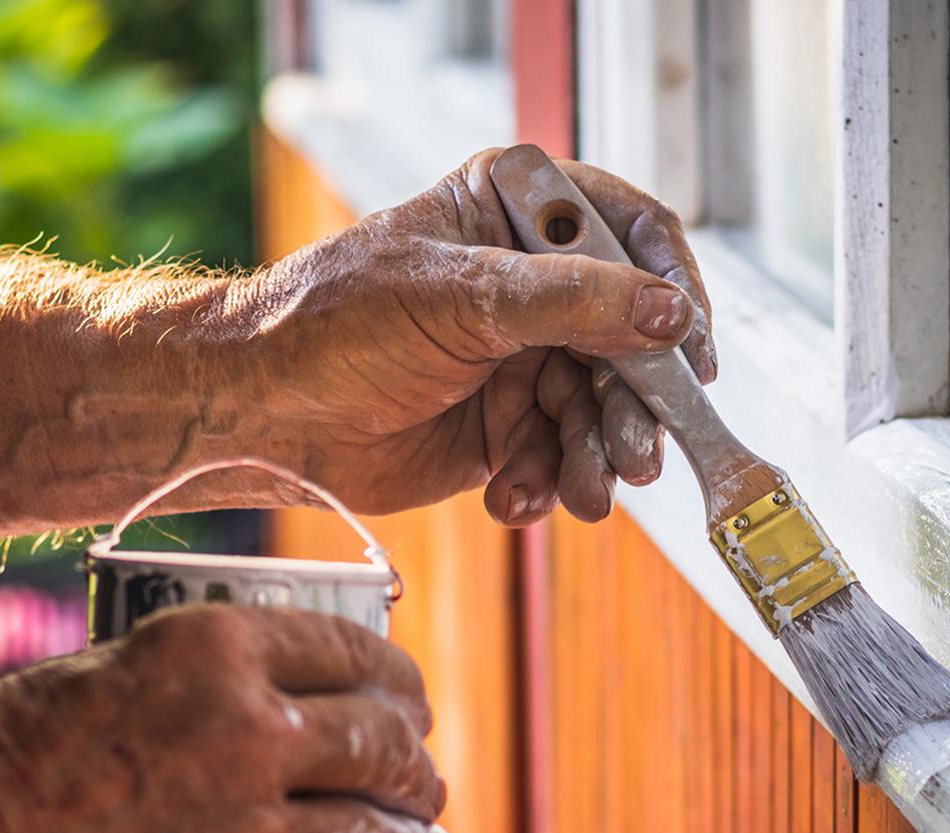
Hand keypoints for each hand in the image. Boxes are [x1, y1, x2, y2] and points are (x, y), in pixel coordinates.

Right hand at [0, 606, 447, 832]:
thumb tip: (245, 698)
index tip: (403, 692)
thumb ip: (182, 684)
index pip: (347, 650)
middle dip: (409, 753)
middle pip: (377, 739)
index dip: (391, 675)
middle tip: (416, 765)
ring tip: (423, 830)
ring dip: (410, 827)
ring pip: (376, 827)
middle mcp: (250, 733)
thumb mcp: (91, 674)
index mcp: (212, 652)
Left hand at [224, 148, 713, 524]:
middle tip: (637, 454)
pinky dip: (546, 484)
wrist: (260, 413)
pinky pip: (558, 457)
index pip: (632, 235)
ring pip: (600, 409)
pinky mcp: (504, 426)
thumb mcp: (460, 297)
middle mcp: (531, 284)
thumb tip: (669, 314)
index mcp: (518, 215)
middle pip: (630, 338)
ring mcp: (521, 357)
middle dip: (634, 402)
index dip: (673, 290)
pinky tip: (514, 499)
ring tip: (582, 493)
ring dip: (596, 457)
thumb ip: (572, 303)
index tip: (689, 352)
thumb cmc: (333, 323)